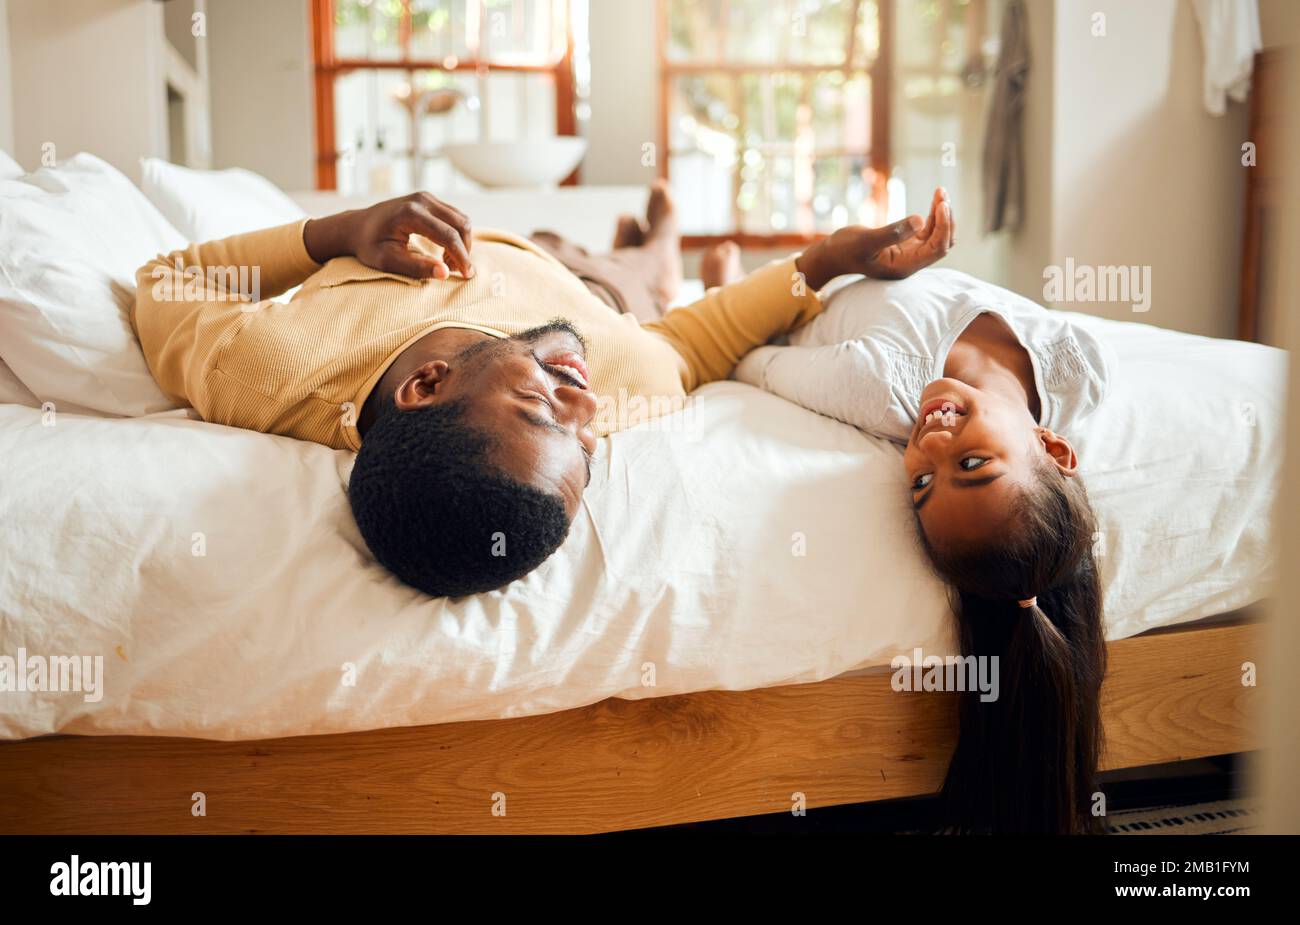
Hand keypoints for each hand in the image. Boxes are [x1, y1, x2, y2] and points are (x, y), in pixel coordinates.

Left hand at [303, 192, 473, 279]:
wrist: (355, 226)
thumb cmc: (368, 246)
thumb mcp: (388, 261)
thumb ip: (416, 267)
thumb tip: (445, 273)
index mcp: (410, 213)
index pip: (447, 235)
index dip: (461, 257)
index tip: (467, 276)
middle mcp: (422, 200)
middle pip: (460, 224)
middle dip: (465, 250)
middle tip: (458, 271)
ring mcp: (426, 197)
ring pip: (460, 219)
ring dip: (462, 243)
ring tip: (448, 262)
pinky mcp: (428, 200)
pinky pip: (453, 217)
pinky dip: (456, 235)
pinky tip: (445, 251)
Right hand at [797, 187, 954, 288]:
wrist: (832, 255)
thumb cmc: (845, 249)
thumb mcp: (866, 240)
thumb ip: (893, 232)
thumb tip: (921, 220)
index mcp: (905, 266)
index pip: (936, 248)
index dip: (943, 226)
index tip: (942, 205)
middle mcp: (911, 262)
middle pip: (942, 242)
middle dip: (946, 219)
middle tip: (942, 194)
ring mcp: (909, 253)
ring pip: (937, 235)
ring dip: (942, 214)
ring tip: (941, 192)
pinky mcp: (905, 244)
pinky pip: (927, 231)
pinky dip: (933, 215)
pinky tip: (934, 200)